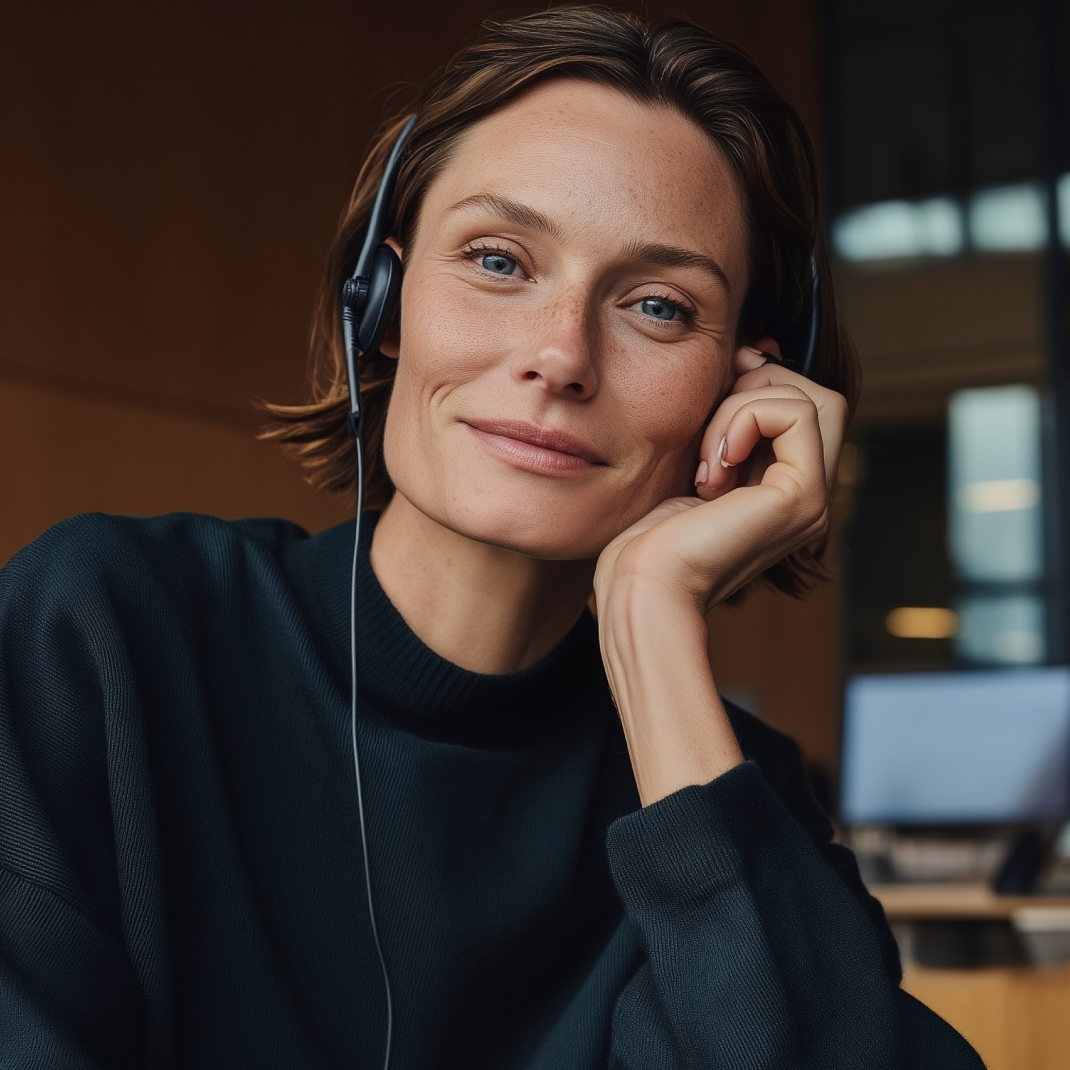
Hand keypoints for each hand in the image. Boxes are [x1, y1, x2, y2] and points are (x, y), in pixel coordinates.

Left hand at [592, 339, 847, 804]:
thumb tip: (751, 354)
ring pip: (814, 399)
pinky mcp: (802, 498)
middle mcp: (809, 495)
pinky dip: (743, 419)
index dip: (763, 378)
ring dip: (745, 405)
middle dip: (761, 385)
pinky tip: (712, 467)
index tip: (720, 383)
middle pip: (821, 397)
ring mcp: (812, 499)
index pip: (804, 404)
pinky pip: (792, 414)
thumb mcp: (695, 459)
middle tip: (712, 422)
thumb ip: (727, 420)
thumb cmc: (653, 533)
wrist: (642, 585)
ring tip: (707, 458)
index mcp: (786, 487)